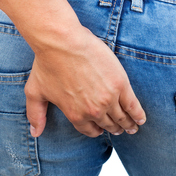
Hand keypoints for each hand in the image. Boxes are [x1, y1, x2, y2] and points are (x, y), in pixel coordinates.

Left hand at [24, 25, 145, 137]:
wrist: (62, 42)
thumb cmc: (47, 63)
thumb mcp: (35, 92)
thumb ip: (35, 114)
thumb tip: (35, 133)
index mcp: (75, 115)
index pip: (90, 130)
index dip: (97, 130)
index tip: (102, 128)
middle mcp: (93, 111)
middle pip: (109, 125)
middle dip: (115, 128)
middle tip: (121, 129)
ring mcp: (108, 98)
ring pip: (122, 117)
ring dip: (129, 124)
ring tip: (133, 125)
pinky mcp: (120, 84)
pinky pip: (133, 105)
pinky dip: (138, 113)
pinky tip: (141, 118)